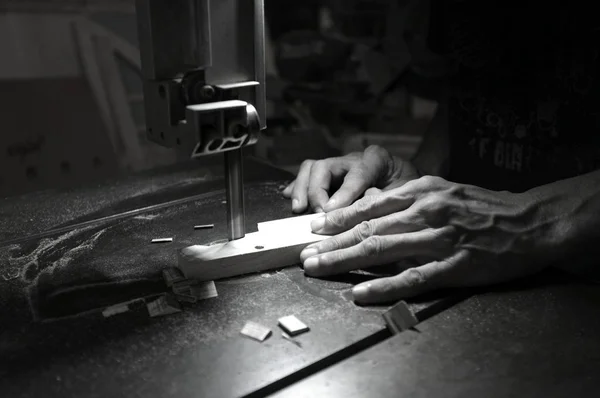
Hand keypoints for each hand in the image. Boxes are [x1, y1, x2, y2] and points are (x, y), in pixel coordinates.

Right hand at [282, 145, 419, 213]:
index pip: (357, 172)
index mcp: (377, 160)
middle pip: (325, 166)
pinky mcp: (329, 177)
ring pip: (312, 168)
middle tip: (318, 215)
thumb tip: (368, 206)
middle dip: (317, 191)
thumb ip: (390, 200)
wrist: (413, 190)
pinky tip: (290, 201)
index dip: (344, 192)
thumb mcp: (408, 197)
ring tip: (298, 209)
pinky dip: (296, 188)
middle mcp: (354, 159)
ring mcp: (339, 166)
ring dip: (302, 188)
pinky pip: (306, 176)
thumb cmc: (411, 195)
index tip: (331, 211)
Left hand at [299, 176, 556, 303]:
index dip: (337, 219)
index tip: (314, 230)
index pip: (369, 207)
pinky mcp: (454, 266)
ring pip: (382, 251)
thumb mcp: (442, 190)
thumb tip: (370, 208)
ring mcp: (439, 239)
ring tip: (319, 268)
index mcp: (420, 192)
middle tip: (305, 255)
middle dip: (331, 243)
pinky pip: (412, 278)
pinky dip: (384, 286)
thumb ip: (407, 200)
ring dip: (345, 260)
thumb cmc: (482, 207)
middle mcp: (425, 212)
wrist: (530, 221)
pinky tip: (361, 293)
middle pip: (368, 229)